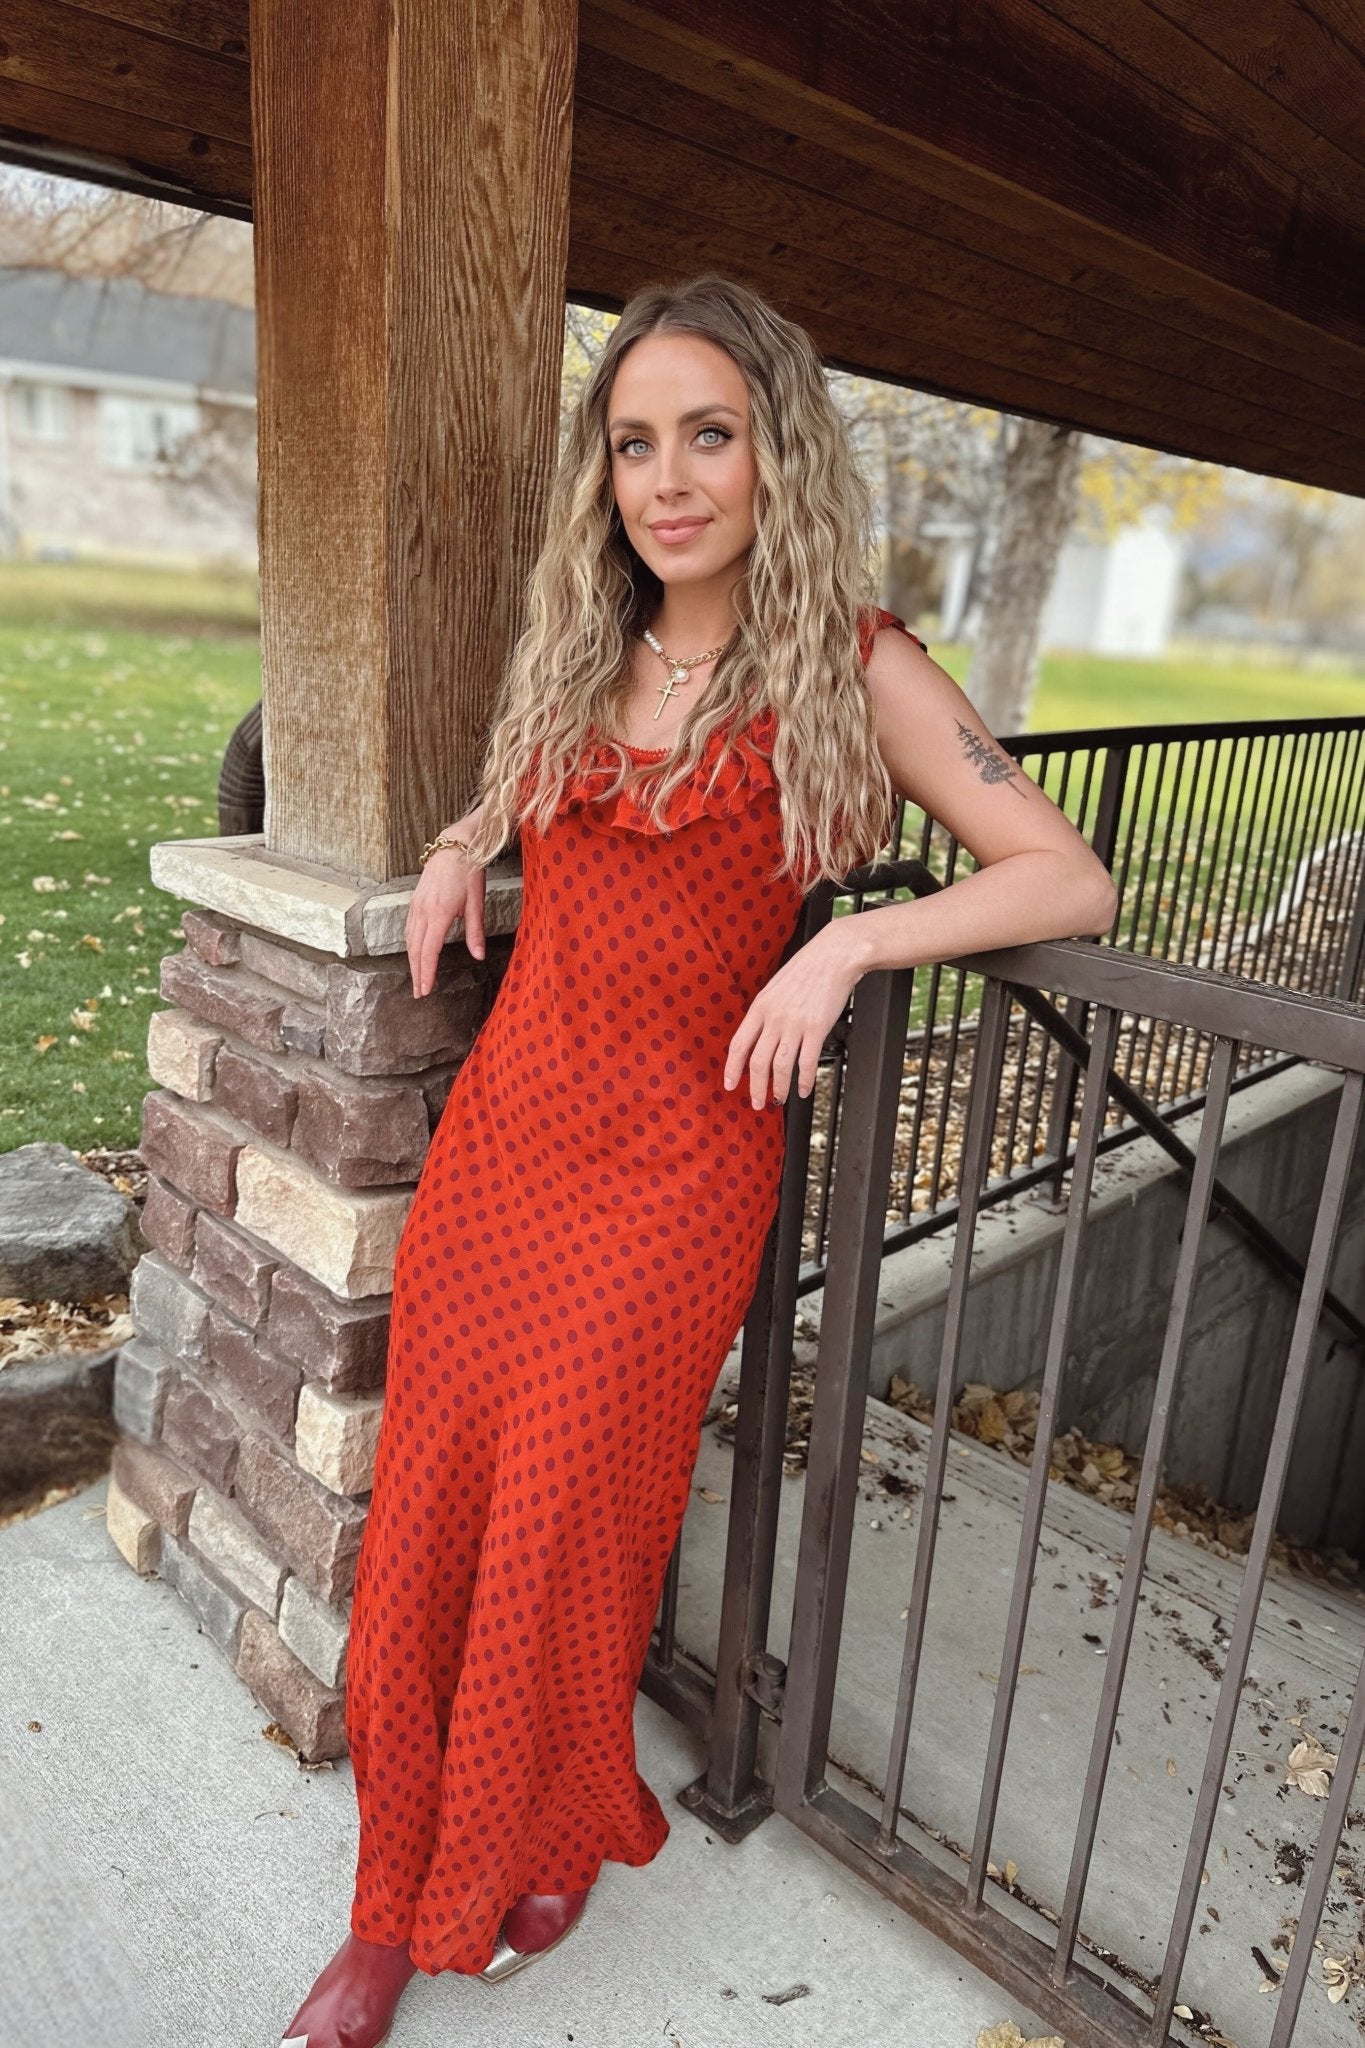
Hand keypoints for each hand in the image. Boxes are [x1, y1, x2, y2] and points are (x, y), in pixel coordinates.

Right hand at [406, 831, 485, 997]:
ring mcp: (416, 906)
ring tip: (416, 978)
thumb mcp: (476, 902)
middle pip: (415, 950)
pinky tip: (414, 954)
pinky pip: (409, 928)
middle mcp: (423, 911)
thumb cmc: (468, 872)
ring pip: (409, 940)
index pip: (429, 950)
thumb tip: (478, 956)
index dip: (427, 972)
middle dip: (417, 973)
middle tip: (418, 993)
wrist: (454, 846)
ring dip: (412, 961)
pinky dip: (410, 945)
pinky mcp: (415, 901)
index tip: (426, 989)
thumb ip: (476, 931)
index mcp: (439, 913)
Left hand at [722, 924, 870, 1109]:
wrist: (834, 955)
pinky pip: (807, 1062)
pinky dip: (804, 1080)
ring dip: (779, 1088)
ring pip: (781, 1066)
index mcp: (760, 1006)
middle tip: (757, 1102)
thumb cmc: (808, 968)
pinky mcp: (817, 1028)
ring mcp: (795, 1024)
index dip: (732, 1068)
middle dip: (755, 1087)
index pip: (739, 1045)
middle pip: (758, 1062)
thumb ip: (766, 1011)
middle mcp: (774, 1017)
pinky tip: (804, 1089)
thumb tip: (759, 1035)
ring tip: (779, 1099)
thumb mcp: (776, 987)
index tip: (730, 1084)